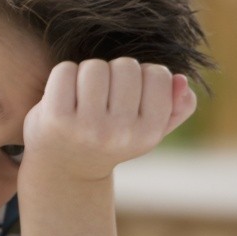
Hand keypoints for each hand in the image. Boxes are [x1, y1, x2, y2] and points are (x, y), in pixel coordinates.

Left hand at [22, 57, 195, 181]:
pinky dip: (63, 75)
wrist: (63, 169)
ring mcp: (86, 126)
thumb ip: (174, 109)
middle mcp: (120, 132)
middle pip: (126, 66)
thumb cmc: (108, 141)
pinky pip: (64, 70)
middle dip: (114, 73)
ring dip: (87, 74)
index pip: (158, 74)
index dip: (142, 75)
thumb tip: (180, 80)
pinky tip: (63, 96)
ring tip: (84, 96)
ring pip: (95, 66)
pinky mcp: (56, 118)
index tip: (128, 94)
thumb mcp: (146, 132)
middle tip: (103, 97)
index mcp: (148, 133)